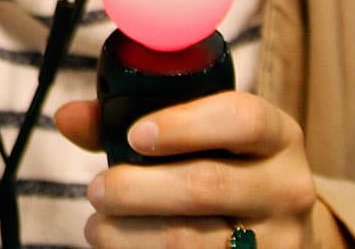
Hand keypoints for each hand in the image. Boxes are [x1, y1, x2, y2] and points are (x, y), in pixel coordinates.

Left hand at [55, 94, 349, 246]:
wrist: (281, 233)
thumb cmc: (224, 168)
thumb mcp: (200, 136)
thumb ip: (131, 119)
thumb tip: (67, 118)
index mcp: (276, 136)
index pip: (242, 120)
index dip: (185, 125)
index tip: (135, 135)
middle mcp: (287, 187)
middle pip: (208, 186)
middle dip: (140, 189)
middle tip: (97, 190)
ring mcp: (280, 240)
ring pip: (196, 241)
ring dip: (134, 236)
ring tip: (98, 228)